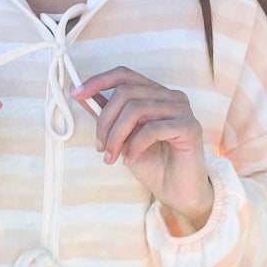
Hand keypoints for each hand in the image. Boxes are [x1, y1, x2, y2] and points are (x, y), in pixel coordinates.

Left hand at [71, 66, 214, 234]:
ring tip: (112, 157)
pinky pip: (152, 129)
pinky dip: (134, 146)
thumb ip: (108, 115)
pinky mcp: (190, 127)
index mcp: (155, 94)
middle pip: (126, 92)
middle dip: (105, 121)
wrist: (177, 191)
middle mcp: (171, 96)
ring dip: (116, 136)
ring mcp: (182, 109)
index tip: (77, 94)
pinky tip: (130, 160)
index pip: (124, 74)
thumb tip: (83, 96)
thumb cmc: (153, 164)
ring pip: (136, 109)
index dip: (98, 81)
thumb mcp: (122, 138)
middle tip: (100, 147)